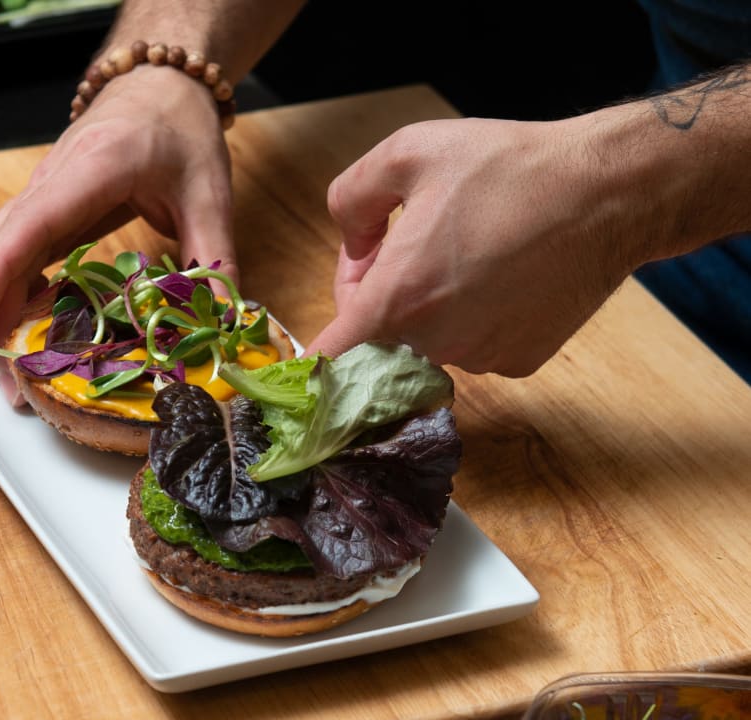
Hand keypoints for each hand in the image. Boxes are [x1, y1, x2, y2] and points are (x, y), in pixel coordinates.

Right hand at [0, 66, 236, 403]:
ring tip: (24, 375)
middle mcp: (48, 185)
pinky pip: (7, 261)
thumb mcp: (210, 193)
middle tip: (17, 384)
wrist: (157, 86)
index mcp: (90, 170)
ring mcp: (38, 201)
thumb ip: (216, 259)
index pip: (29, 223)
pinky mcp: (41, 217)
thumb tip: (224, 325)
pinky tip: (36, 337)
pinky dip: (9, 301)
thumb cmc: (180, 129)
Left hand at [306, 115, 639, 376]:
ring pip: (424, 344)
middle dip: (375, 301)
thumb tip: (348, 241)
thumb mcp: (407, 154)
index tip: (318, 340)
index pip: (331, 360)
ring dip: (425, 309)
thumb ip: (350, 199)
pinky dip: (472, 319)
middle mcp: (435, 343)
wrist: (608, 192)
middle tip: (402, 245)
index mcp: (398, 299)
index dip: (316, 348)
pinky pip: (473, 347)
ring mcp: (480, 357)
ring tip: (462, 249)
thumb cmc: (508, 169)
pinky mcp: (519, 362)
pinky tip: (498, 274)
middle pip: (375, 343)